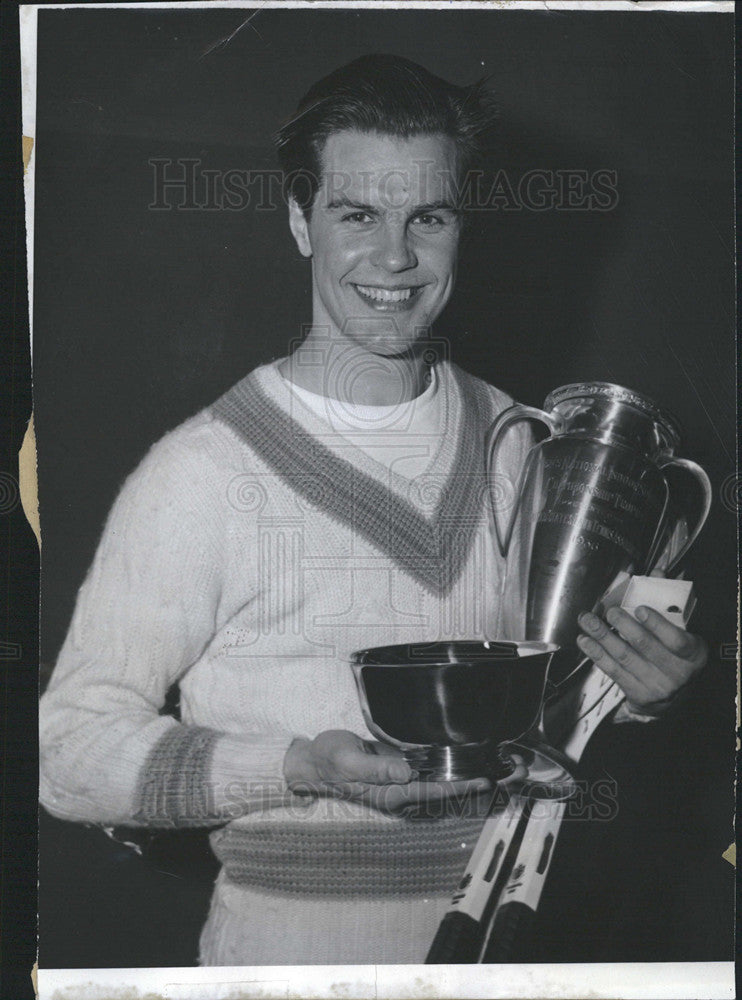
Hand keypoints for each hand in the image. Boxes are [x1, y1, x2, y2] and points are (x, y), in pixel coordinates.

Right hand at [283, 729, 525, 814]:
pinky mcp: (402, 770)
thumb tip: (406, 771)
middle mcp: (403, 791)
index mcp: (392, 793)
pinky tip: (473, 755)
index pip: (435, 791)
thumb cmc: (328, 759)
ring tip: (504, 764)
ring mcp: (403, 782)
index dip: (462, 786)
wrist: (313, 761)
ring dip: (472, 774)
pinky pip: (434, 771)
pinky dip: (456, 765)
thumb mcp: (346, 759)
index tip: (487, 780)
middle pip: (447, 791)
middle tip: (511, 771)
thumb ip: (375, 767)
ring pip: (445, 781)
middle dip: (477, 782)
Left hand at [576, 606, 707, 717]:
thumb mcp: (682, 631)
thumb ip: (668, 601)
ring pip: (624, 657)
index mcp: (692, 654)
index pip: (676, 640)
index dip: (657, 624)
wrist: (675, 696)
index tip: (640, 609)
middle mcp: (676, 673)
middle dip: (624, 626)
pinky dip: (596, 654)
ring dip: (602, 637)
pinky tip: (585, 641)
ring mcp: (656, 686)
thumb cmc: (677, 655)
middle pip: (645, 646)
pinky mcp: (637, 694)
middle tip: (608, 611)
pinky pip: (613, 671)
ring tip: (587, 621)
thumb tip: (656, 571)